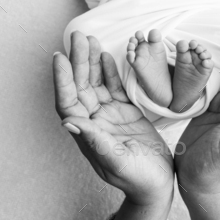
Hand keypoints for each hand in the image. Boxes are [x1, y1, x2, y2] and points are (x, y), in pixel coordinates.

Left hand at [53, 31, 173, 205]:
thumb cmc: (138, 178)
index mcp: (88, 134)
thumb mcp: (117, 162)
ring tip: (90, 41)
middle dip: (78, 62)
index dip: (62, 81)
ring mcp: (110, 115)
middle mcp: (95, 122)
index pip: (68, 103)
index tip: (60, 58)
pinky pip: (114, 88)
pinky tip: (107, 57)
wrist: (158, 180)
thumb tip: (68, 122)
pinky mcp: (126, 112)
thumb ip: (95, 142)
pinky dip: (110, 72)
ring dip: (92, 63)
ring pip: (96, 84)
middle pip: (81, 87)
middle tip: (78, 39)